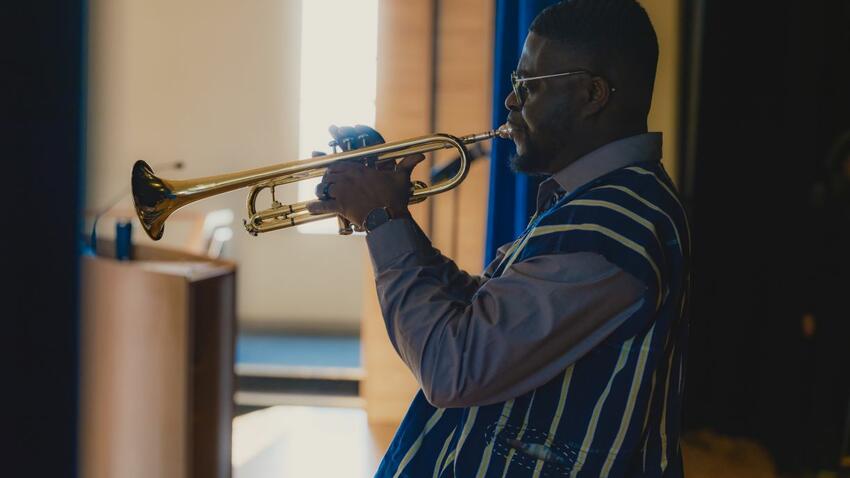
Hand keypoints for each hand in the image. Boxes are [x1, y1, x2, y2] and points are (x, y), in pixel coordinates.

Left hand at [306, 153, 425, 226]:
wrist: (389, 217)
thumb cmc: (395, 197)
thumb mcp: (402, 178)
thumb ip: (408, 164)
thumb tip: (422, 155)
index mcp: (359, 169)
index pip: (340, 162)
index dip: (333, 165)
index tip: (330, 167)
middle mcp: (348, 178)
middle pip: (329, 174)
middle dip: (326, 178)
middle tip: (326, 182)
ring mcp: (342, 191)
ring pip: (323, 187)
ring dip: (320, 190)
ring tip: (320, 194)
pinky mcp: (340, 206)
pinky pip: (322, 205)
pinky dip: (315, 206)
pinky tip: (310, 207)